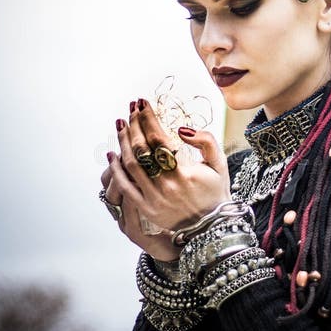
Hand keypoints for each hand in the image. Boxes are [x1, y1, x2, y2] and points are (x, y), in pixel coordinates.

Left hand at [103, 98, 230, 258]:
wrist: (211, 227)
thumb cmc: (215, 192)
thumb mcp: (219, 164)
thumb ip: (206, 141)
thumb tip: (181, 130)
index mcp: (186, 171)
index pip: (160, 137)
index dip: (148, 117)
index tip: (142, 103)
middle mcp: (168, 184)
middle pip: (142, 147)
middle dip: (134, 124)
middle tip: (131, 109)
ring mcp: (155, 197)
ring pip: (131, 163)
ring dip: (123, 141)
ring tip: (120, 124)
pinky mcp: (146, 208)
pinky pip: (125, 186)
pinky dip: (115, 169)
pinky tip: (111, 154)